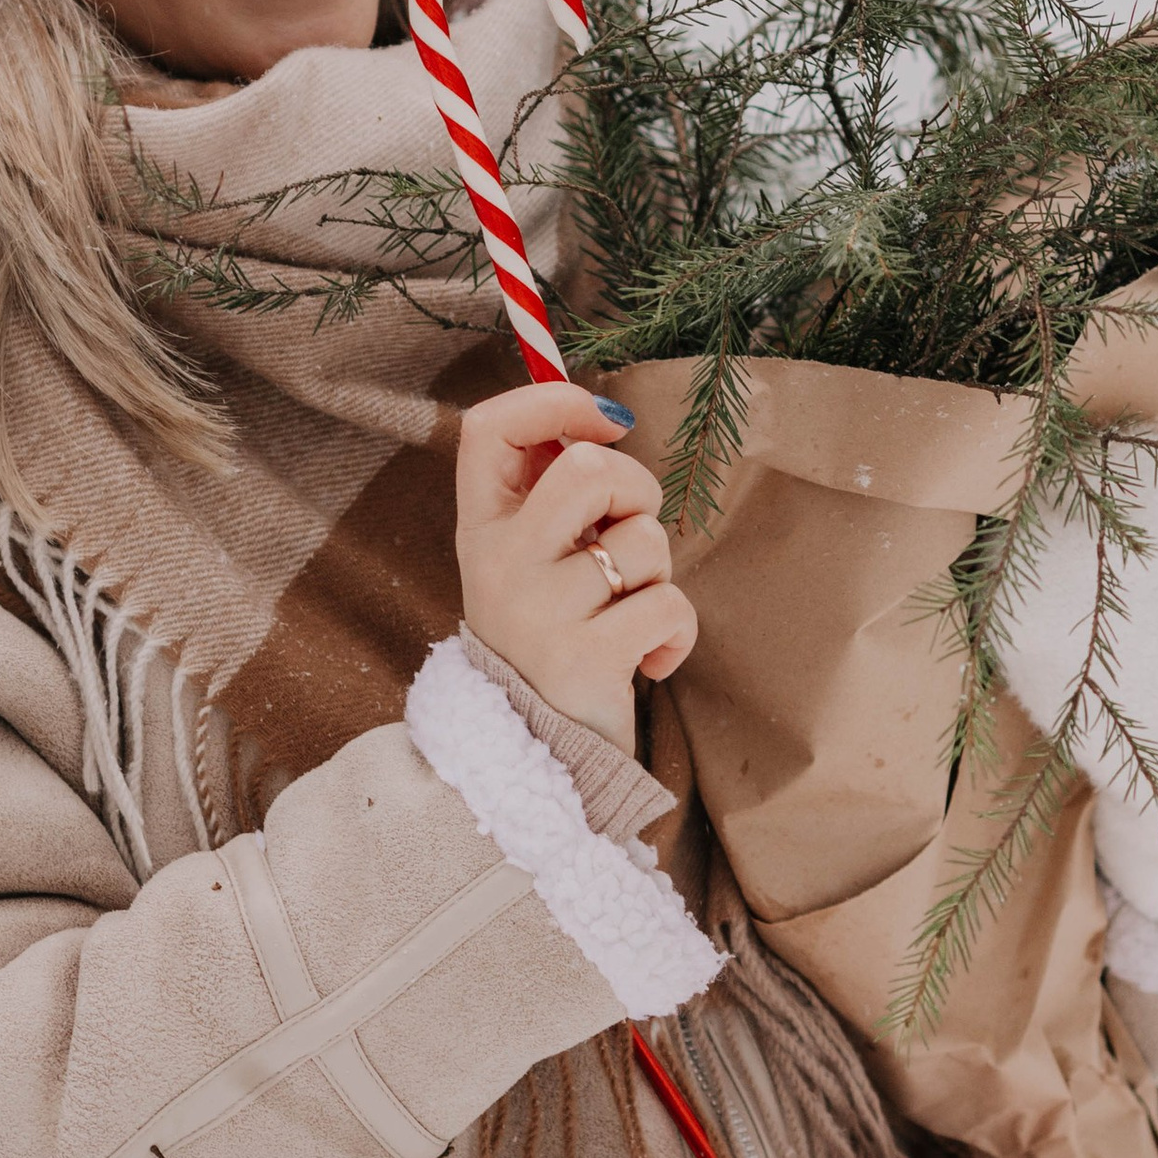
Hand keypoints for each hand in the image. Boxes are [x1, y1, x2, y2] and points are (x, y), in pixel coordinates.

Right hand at [454, 382, 695, 753]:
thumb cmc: (551, 637)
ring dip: (658, 573)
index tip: (604, 418)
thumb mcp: (528, 561)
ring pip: (642, 541)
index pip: (487, 428)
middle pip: (588, 468)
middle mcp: (498, 563)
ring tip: (627, 611)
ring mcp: (538, 611)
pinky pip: (669, 605)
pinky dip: (677, 632)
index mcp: (480, 528)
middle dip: (637, 489)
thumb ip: (548, 494)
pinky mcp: (585, 657)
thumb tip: (597, 416)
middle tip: (626, 533)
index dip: (552, 401)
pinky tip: (649, 658)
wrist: (538, 756)